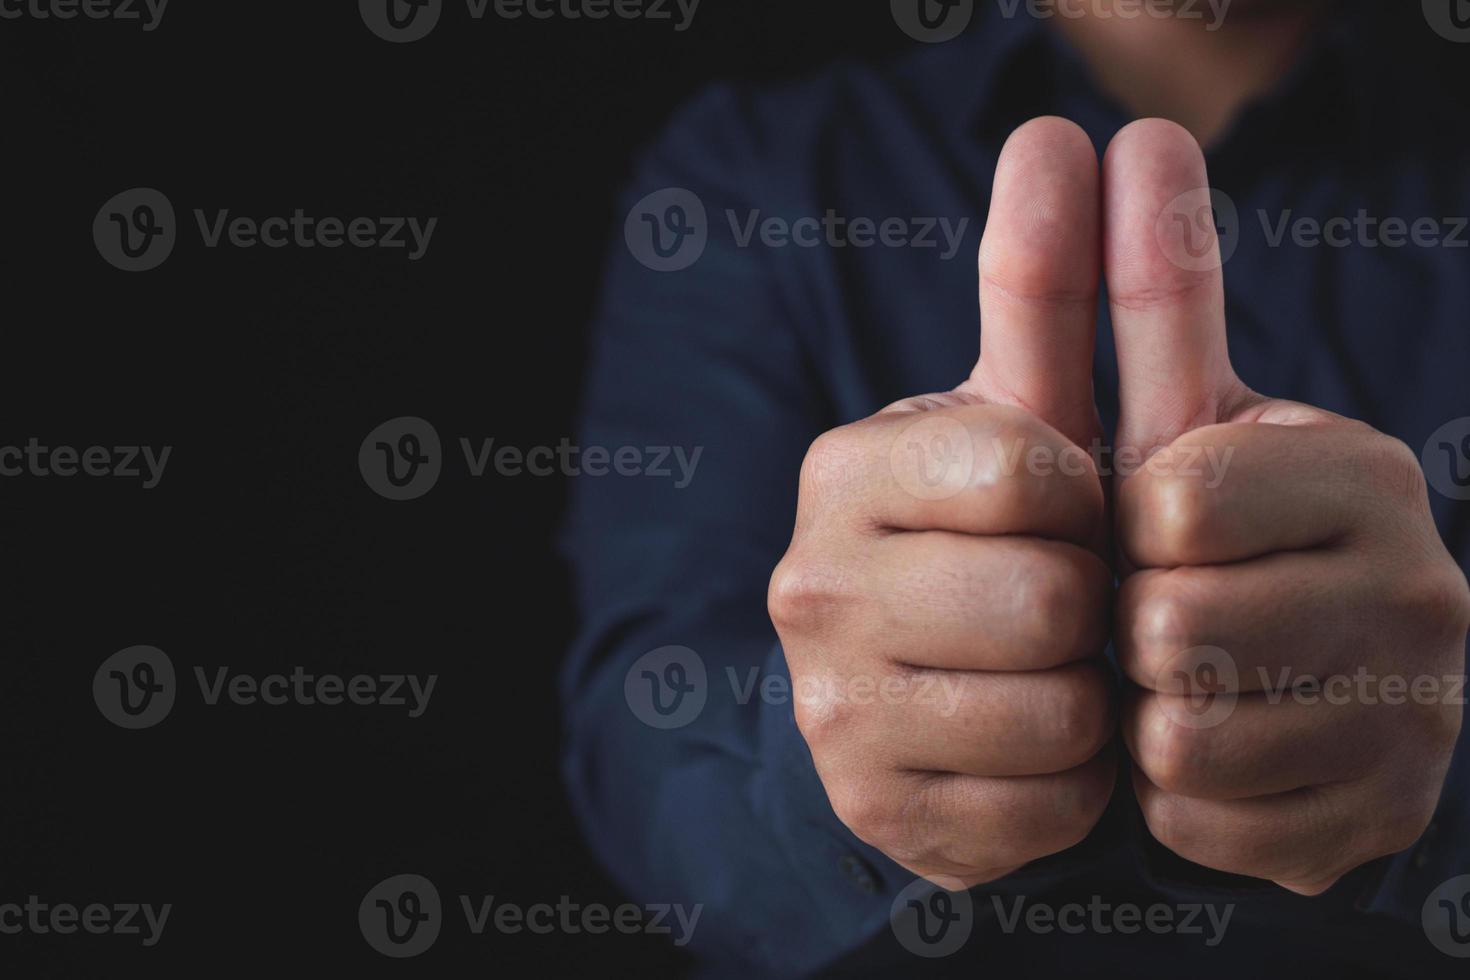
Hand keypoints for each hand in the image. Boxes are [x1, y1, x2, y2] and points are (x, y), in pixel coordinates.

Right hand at [769, 118, 1116, 887]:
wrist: (905, 691)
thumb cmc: (984, 536)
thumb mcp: (1012, 418)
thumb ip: (1041, 289)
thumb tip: (1056, 133)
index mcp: (846, 471)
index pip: (1029, 470)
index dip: (1085, 495)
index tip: (1061, 508)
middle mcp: (813, 584)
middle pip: (1048, 600)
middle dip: (1088, 604)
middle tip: (1061, 603)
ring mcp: (832, 708)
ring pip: (1055, 712)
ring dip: (1087, 696)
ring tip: (1046, 675)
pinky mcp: (875, 808)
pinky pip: (1048, 805)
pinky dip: (1069, 784)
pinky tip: (1026, 748)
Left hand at [1103, 119, 1469, 894]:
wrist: (1285, 688)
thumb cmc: (1199, 534)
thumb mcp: (1172, 416)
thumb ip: (1149, 293)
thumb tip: (1119, 132)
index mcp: (1359, 471)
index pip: (1175, 497)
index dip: (1125, 522)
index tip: (1149, 524)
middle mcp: (1417, 588)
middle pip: (1174, 625)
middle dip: (1128, 625)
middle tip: (1154, 615)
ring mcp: (1413, 717)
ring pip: (1184, 737)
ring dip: (1140, 712)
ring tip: (1175, 684)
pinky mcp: (1377, 822)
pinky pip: (1202, 823)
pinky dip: (1170, 797)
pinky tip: (1208, 757)